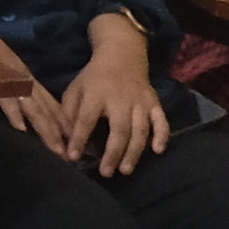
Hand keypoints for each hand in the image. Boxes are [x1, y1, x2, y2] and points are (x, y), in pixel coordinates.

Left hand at [52, 22, 171, 176]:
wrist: (122, 55)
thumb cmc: (94, 77)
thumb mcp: (75, 89)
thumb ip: (69, 113)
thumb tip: (66, 139)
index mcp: (96, 95)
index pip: (86, 120)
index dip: (79, 139)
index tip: (73, 157)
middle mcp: (120, 99)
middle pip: (119, 130)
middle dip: (112, 153)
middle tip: (106, 172)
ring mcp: (140, 102)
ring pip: (140, 130)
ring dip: (134, 152)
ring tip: (125, 170)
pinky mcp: (155, 103)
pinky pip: (161, 121)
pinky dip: (162, 136)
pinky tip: (158, 151)